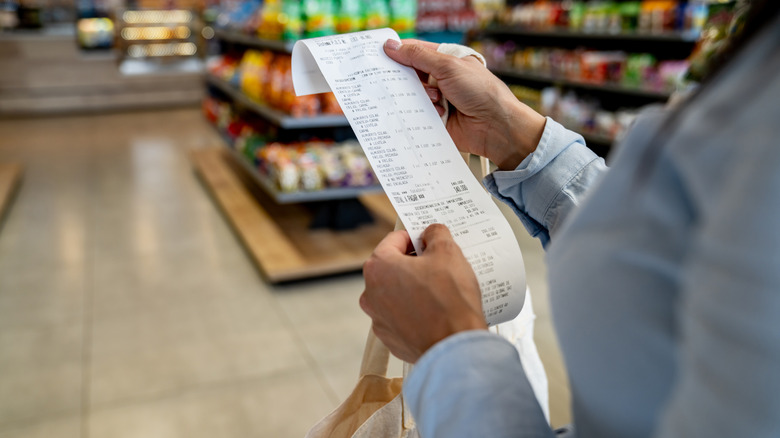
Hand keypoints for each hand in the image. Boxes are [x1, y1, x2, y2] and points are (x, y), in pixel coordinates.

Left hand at [360, 224, 487, 362]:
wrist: (454, 347)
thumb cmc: (449, 300)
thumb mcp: (448, 252)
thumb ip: (436, 234)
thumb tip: (431, 233)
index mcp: (378, 267)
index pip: (394, 240)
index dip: (415, 237)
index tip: (430, 242)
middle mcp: (371, 294)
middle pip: (392, 268)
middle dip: (414, 264)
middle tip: (439, 265)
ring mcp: (379, 320)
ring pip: (396, 294)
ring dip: (413, 289)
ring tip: (440, 291)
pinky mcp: (391, 339)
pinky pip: (402, 318)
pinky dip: (415, 313)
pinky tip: (436, 313)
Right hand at [384, 39, 546, 169]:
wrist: (496, 126)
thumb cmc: (481, 91)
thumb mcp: (448, 66)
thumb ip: (418, 56)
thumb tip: (392, 46)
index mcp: (446, 60)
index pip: (416, 52)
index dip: (398, 52)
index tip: (380, 54)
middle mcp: (441, 79)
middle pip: (410, 75)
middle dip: (404, 78)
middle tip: (396, 79)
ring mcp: (438, 100)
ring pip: (412, 96)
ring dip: (419, 97)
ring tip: (437, 99)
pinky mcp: (435, 119)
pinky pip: (417, 115)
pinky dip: (420, 114)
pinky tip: (434, 113)